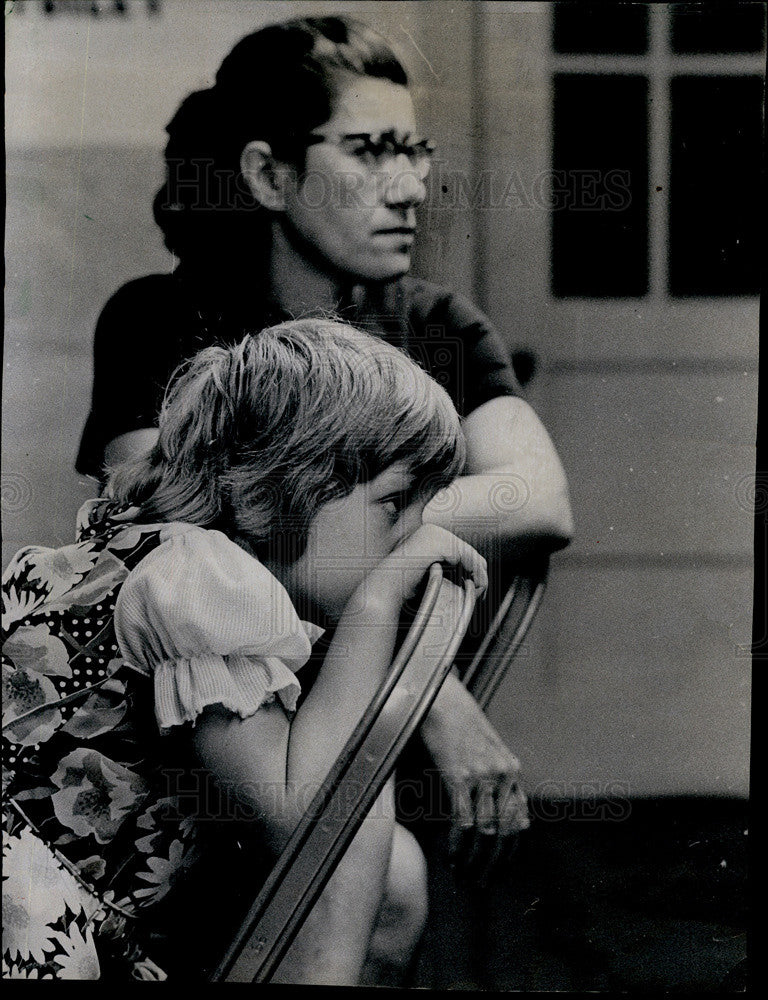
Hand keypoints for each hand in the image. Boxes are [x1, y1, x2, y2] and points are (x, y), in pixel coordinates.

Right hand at [359, 524, 486, 619]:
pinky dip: (476, 574)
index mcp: (429, 534)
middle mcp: (433, 530)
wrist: (386, 589)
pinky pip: (469, 559)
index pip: (461, 550)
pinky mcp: (440, 544)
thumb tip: (476, 571)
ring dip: (479, 576)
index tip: (475, 588)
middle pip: (470, 551)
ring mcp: (436, 534)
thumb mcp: (429, 572)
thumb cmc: (402, 586)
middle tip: (479, 593)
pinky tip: (473, 586)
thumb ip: (447, 567)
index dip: (472, 570)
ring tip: (478, 592)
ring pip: (472, 556)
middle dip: (478, 573)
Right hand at [421, 673, 529, 881]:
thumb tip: (499, 812)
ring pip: (485, 831)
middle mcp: (504, 775)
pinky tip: (451, 857)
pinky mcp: (461, 777)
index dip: (511, 850)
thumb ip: (496, 778)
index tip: (500, 869)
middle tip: (483, 882)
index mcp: (512, 770)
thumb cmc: (460, 725)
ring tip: (465, 876)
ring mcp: (484, 777)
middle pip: (505, 831)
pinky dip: (458, 844)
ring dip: (474, 859)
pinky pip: (464, 821)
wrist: (443, 700)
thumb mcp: (487, 750)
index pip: (520, 820)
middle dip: (494, 862)